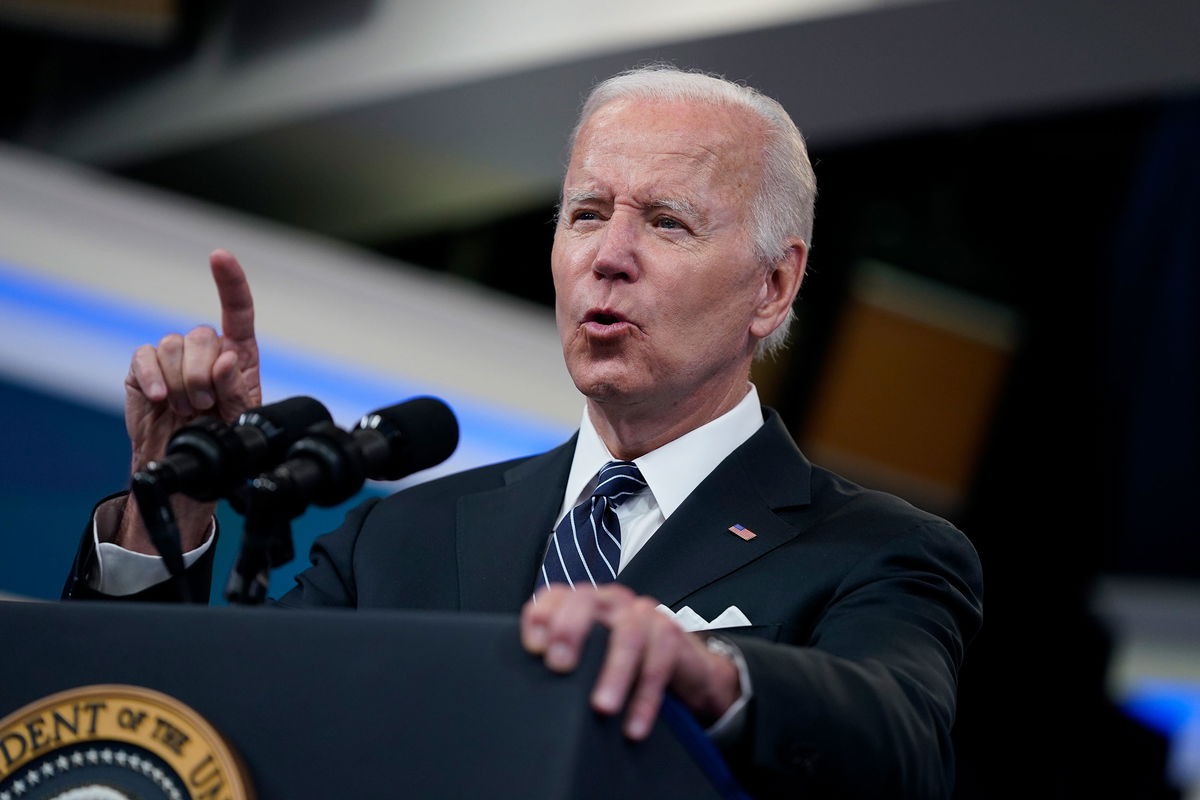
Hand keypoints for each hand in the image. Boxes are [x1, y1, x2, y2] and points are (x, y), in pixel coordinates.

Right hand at [116, 250, 260, 551]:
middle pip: (203, 336)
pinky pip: (145, 357)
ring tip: (187, 409)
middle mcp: (205, 349)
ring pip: (174, 346)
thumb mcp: (241, 418)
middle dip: (204, 375)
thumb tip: (226, 361)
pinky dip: (153, 378)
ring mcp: (172, 357)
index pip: (238, 311)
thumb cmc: (221, 439)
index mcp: (236, 354)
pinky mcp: (143, 369)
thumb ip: (237, 390)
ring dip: (182, 383)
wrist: (186, 466)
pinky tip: (162, 399)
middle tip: (205, 405)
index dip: (231, 281)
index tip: (219, 257)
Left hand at [520, 584, 740, 738]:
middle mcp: (610, 602)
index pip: (555, 596)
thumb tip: (527, 693)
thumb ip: (564, 662)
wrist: (679, 667)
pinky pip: (659, 661)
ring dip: (614, 672)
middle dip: (570, 631)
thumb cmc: (623, 663)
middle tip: (560, 666)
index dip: (541, 615)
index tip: (534, 648)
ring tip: (602, 707)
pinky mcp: (670, 633)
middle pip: (586, 601)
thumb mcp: (589, 658)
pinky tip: (633, 725)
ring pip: (628, 633)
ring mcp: (642, 613)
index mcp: (584, 604)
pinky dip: (645, 698)